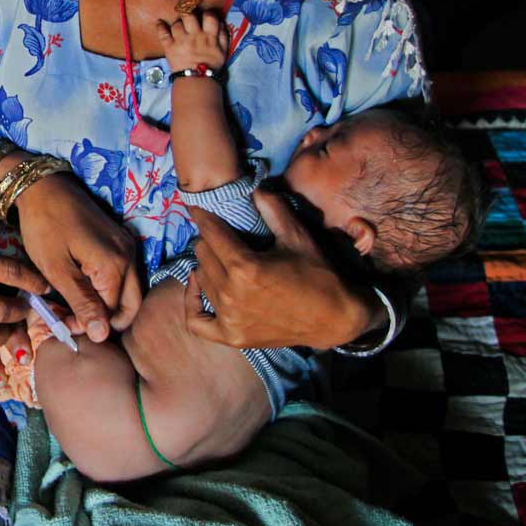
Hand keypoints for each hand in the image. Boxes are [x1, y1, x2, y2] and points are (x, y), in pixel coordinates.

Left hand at [13, 172, 140, 342]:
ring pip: (126, 292)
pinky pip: (120, 276)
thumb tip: (102, 336)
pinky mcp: (119, 241)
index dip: (87, 325)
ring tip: (70, 305)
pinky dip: (104, 289)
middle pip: (129, 307)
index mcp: (116, 266)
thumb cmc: (44, 226)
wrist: (42, 187)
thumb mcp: (57, 269)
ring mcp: (127, 247)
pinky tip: (78, 288)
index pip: (111, 314)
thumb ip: (82, 303)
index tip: (59, 323)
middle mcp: (129, 257)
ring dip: (103, 305)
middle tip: (70, 320)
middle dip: (103, 321)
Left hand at [156, 10, 228, 73]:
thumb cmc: (211, 65)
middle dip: (188, 13)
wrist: (197, 80)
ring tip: (178, 27)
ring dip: (177, 23)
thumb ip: (223, 36)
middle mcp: (194, 36)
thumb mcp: (223, 51)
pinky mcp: (169, 48)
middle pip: (189, 16)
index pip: (209, 17)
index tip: (204, 16)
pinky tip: (160, 22)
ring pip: (176, 24)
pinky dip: (160, 27)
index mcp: (209, 37)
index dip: (207, 13)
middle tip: (187, 17)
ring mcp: (181, 41)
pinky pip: (163, 34)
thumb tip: (220, 21)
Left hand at [182, 189, 377, 348]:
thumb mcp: (297, 237)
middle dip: (209, 240)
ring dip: (206, 264)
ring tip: (218, 256)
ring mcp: (230, 318)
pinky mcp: (232, 337)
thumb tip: (255, 188)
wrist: (333, 318)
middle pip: (203, 254)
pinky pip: (196, 320)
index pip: (211, 234)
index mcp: (246, 267)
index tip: (197, 208)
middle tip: (219, 235)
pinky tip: (197, 285)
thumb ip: (274, 209)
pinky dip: (192, 302)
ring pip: (200, 279)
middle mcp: (232, 294)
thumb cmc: (317, 275)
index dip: (203, 217)